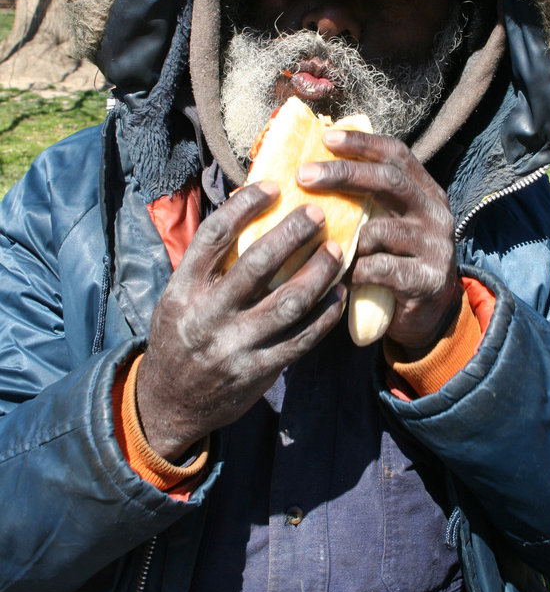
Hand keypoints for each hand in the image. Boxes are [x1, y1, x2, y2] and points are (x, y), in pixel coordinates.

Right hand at [136, 181, 346, 460]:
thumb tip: (248, 210)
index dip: (245, 206)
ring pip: (288, 302)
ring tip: (337, 250)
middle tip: (318, 213)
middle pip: (257, 264)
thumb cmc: (181, 335)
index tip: (273, 186)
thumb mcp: (179, 297)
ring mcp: (234, 346)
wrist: (169, 404)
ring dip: (319, 272)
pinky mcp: (258, 371)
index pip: (214, 236)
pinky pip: (301, 338)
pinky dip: (325, 314)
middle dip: (292, 234)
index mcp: (182, 289)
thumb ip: (209, 264)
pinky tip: (339, 294)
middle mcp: (206, 315)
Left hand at [297, 130, 461, 356]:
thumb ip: (365, 201)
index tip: (326, 138)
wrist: (428, 315)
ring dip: (348, 240)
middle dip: (343, 174)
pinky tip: (345, 279)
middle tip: (303, 175)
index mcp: (425, 191)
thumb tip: (309, 171)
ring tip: (327, 250)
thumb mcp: (386, 224)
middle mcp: (435, 212)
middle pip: (389, 180)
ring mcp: (436, 246)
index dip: (362, 143)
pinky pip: (380, 268)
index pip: (396, 155)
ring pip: (380, 230)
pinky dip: (356, 272)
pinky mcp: (428, 279)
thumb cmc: (393, 262)